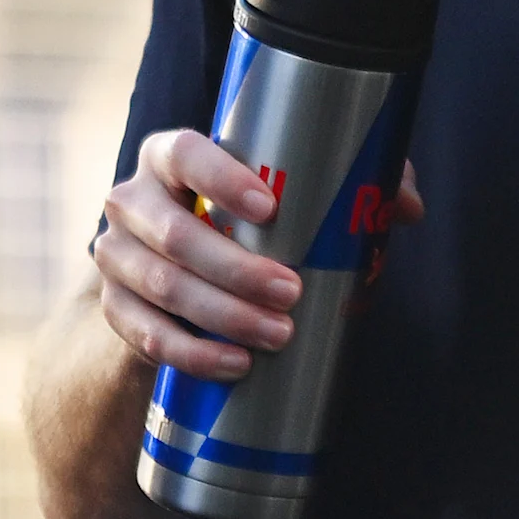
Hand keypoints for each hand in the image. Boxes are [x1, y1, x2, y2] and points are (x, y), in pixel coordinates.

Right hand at [92, 133, 429, 381]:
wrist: (179, 264)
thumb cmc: (244, 218)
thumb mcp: (289, 190)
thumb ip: (349, 183)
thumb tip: (405, 205)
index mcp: (168, 155)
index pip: (183, 153)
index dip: (220, 177)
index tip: (269, 207)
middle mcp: (131, 199)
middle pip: (174, 234)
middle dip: (236, 269)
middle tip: (291, 293)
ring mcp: (114, 254)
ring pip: (161, 286)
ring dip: (221, 316)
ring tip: (278, 335)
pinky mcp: (113, 306)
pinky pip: (143, 334)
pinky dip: (190, 353)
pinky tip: (235, 364)